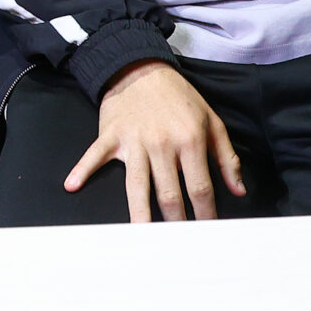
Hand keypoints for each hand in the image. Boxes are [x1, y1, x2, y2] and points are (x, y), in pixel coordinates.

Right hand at [66, 59, 246, 221]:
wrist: (141, 67)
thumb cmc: (178, 96)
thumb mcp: (211, 119)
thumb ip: (226, 157)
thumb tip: (238, 190)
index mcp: (189, 140)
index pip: (200, 187)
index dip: (206, 213)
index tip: (209, 231)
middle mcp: (161, 144)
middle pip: (169, 194)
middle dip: (176, 222)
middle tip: (179, 243)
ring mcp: (133, 141)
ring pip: (136, 185)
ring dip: (140, 214)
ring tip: (142, 238)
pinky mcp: (111, 135)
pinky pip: (95, 155)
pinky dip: (82, 169)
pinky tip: (72, 185)